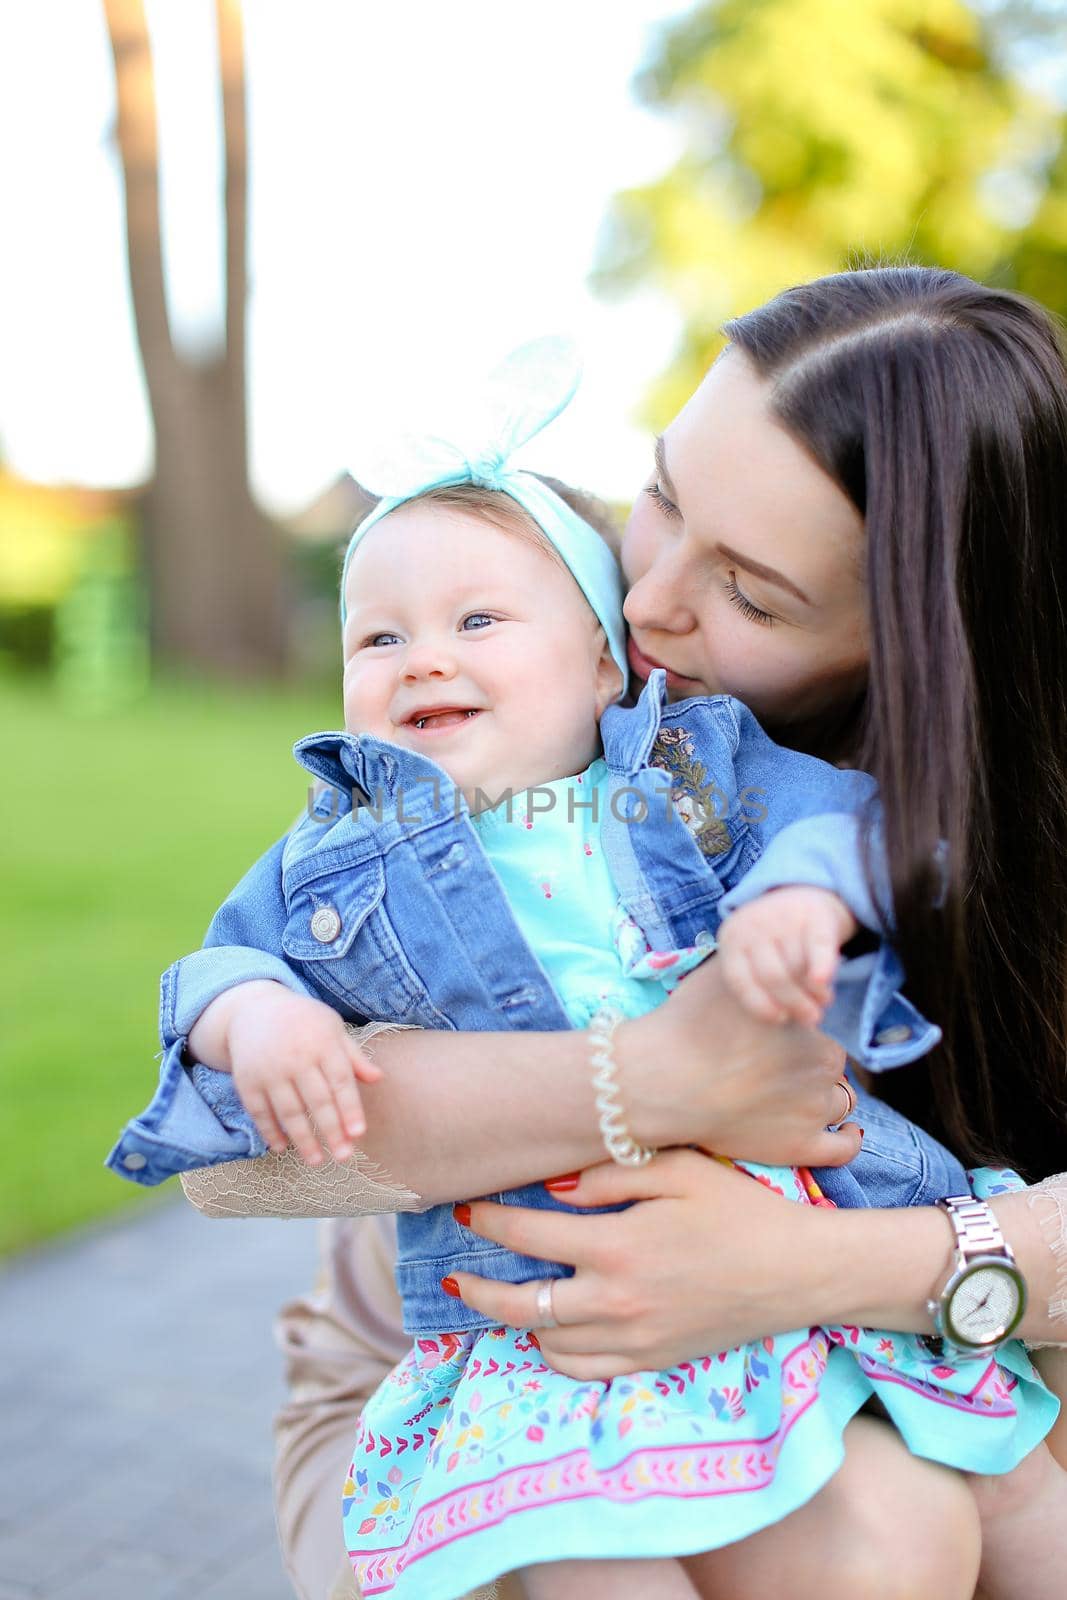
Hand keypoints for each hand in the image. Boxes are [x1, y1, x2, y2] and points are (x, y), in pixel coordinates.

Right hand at [227, 987, 381, 1165]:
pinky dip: (270, 1131)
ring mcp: (269, 1070)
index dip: (350, 1108)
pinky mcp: (246, 1081)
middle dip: (331, 1131)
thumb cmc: (303, 1022)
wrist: (253, 1010)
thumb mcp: (331, 1028)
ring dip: (303, 1139)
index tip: (359, 1133)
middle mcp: (296, 1057)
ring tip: (317, 1161)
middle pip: (317, 1101)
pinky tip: (282, 1148)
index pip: (340, 1081)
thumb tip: (378, 1078)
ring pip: (289, 1111)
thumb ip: (353, 1056)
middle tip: (344, 1156)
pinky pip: (259, 1112)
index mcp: (322, 1043)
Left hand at [447, 1149, 832, 1377]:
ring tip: (497, 1297)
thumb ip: (611, 1174)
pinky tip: (548, 1331)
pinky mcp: (652, 1362)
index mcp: (618, 1246)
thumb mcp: (680, 1170)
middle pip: (520, 1303)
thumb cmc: (741, 1209)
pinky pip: (583, 1370)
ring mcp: (633, 1339)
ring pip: (546, 1343)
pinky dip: (554, 1352)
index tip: (466, 1209)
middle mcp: (616, 1301)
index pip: (527, 1235)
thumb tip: (552, 1188)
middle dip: (476, 1286)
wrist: (799, 1271)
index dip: (487, 1221)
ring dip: (513, 1321)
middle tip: (454, 1271)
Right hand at [619, 953, 860, 1168]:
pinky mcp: (800, 1146)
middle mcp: (822, 1066)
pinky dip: (848, 1140)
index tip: (777, 1040)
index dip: (799, 1031)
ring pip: (839, 1101)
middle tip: (777, 1069)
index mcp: (810, 1024)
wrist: (664, 1080)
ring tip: (797, 1100)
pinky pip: (842, 1150)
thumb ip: (761, 970)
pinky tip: (844, 1134)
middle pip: (829, 1064)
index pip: (819, 1025)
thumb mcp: (727, 976)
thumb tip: (778, 961)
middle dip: (809, 1065)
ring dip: (824, 1098)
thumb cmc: (690, 1024)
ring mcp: (814, 1109)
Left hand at [716, 887, 858, 1026]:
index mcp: (732, 939)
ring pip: (799, 967)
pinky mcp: (814, 915)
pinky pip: (818, 948)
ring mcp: (783, 917)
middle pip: (773, 976)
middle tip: (811, 1018)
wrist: (803, 892)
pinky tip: (824, 983)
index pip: (739, 979)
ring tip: (823, 1001)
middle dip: (794, 1003)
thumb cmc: (774, 939)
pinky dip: (821, 967)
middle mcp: (754, 925)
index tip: (780, 1019)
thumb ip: (757, 982)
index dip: (759, 1004)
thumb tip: (782, 1017)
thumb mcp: (753, 953)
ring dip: (814, 992)